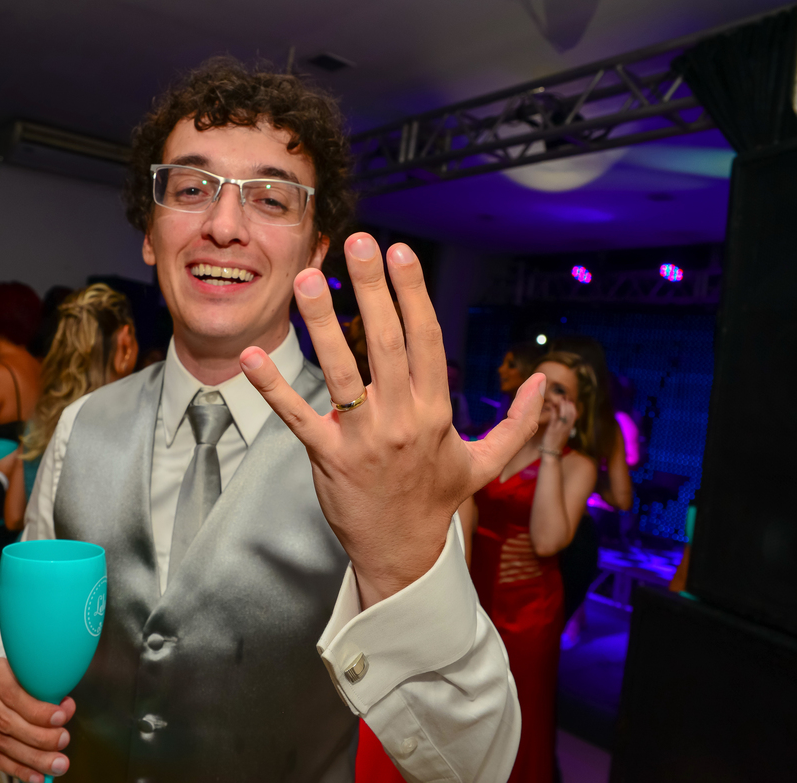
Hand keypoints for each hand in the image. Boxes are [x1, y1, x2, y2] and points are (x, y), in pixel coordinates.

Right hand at [0, 447, 19, 478]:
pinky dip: (11, 464)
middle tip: (10, 449)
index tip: (15, 445)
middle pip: (17, 456)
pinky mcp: (11, 474)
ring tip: (8, 456)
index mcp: (10, 459)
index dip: (17, 448)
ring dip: (13, 459)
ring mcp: (13, 469)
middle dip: (15, 453)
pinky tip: (6, 464)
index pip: (17, 451)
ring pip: (15, 462)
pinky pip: (13, 467)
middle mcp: (13, 464)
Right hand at [0, 657, 73, 781]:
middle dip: (39, 738)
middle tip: (62, 744)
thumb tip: (66, 709)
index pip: (14, 694)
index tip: (61, 719)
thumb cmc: (22, 682)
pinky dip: (15, 768)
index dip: (38, 710)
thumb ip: (50, 693)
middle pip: (7, 722)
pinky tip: (35, 775)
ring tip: (54, 765)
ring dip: (31, 758)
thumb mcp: (35, 679)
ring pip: (0, 743)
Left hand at [241, 232, 544, 606]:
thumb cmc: (437, 501)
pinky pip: (297, 416)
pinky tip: (252, 356)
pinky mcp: (328, 457)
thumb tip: (544, 385)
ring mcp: (363, 438)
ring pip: (341, 371)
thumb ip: (516, 423)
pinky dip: (273, 387)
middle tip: (358, 243)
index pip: (426, 340)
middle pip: (386, 342)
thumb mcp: (484, 463)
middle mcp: (402, 418)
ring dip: (323, 323)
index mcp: (436, 411)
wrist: (403, 553)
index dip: (413, 294)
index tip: (401, 252)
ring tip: (306, 279)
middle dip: (372, 289)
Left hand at [541, 398, 576, 452]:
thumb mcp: (561, 435)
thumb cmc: (555, 444)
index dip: (573, 408)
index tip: (571, 401)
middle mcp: (565, 429)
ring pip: (564, 416)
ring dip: (563, 407)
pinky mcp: (552, 431)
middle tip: (567, 397)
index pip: (573, 417)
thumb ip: (563, 428)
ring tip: (562, 399)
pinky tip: (553, 406)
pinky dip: (554, 412)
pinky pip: (554, 420)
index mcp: (568, 430)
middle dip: (569, 405)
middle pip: (570, 415)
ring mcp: (559, 430)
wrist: (551, 454)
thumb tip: (562, 420)